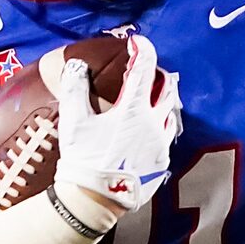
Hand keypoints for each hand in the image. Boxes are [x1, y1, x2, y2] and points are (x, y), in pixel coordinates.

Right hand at [44, 33, 177, 217]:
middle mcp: (154, 124)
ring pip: (170, 115)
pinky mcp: (162, 163)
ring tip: (153, 99)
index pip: (143, 68)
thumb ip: (76, 89)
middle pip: (168, 89)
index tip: (136, 42)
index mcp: (133, 110)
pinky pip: (166, 138)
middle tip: (150, 70)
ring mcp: (161, 145)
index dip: (141, 49)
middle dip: (160, 75)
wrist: (96, 201)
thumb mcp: (74, 123)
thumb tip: (78, 66)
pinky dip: (159, 127)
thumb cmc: (83, 160)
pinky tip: (149, 131)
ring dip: (163, 102)